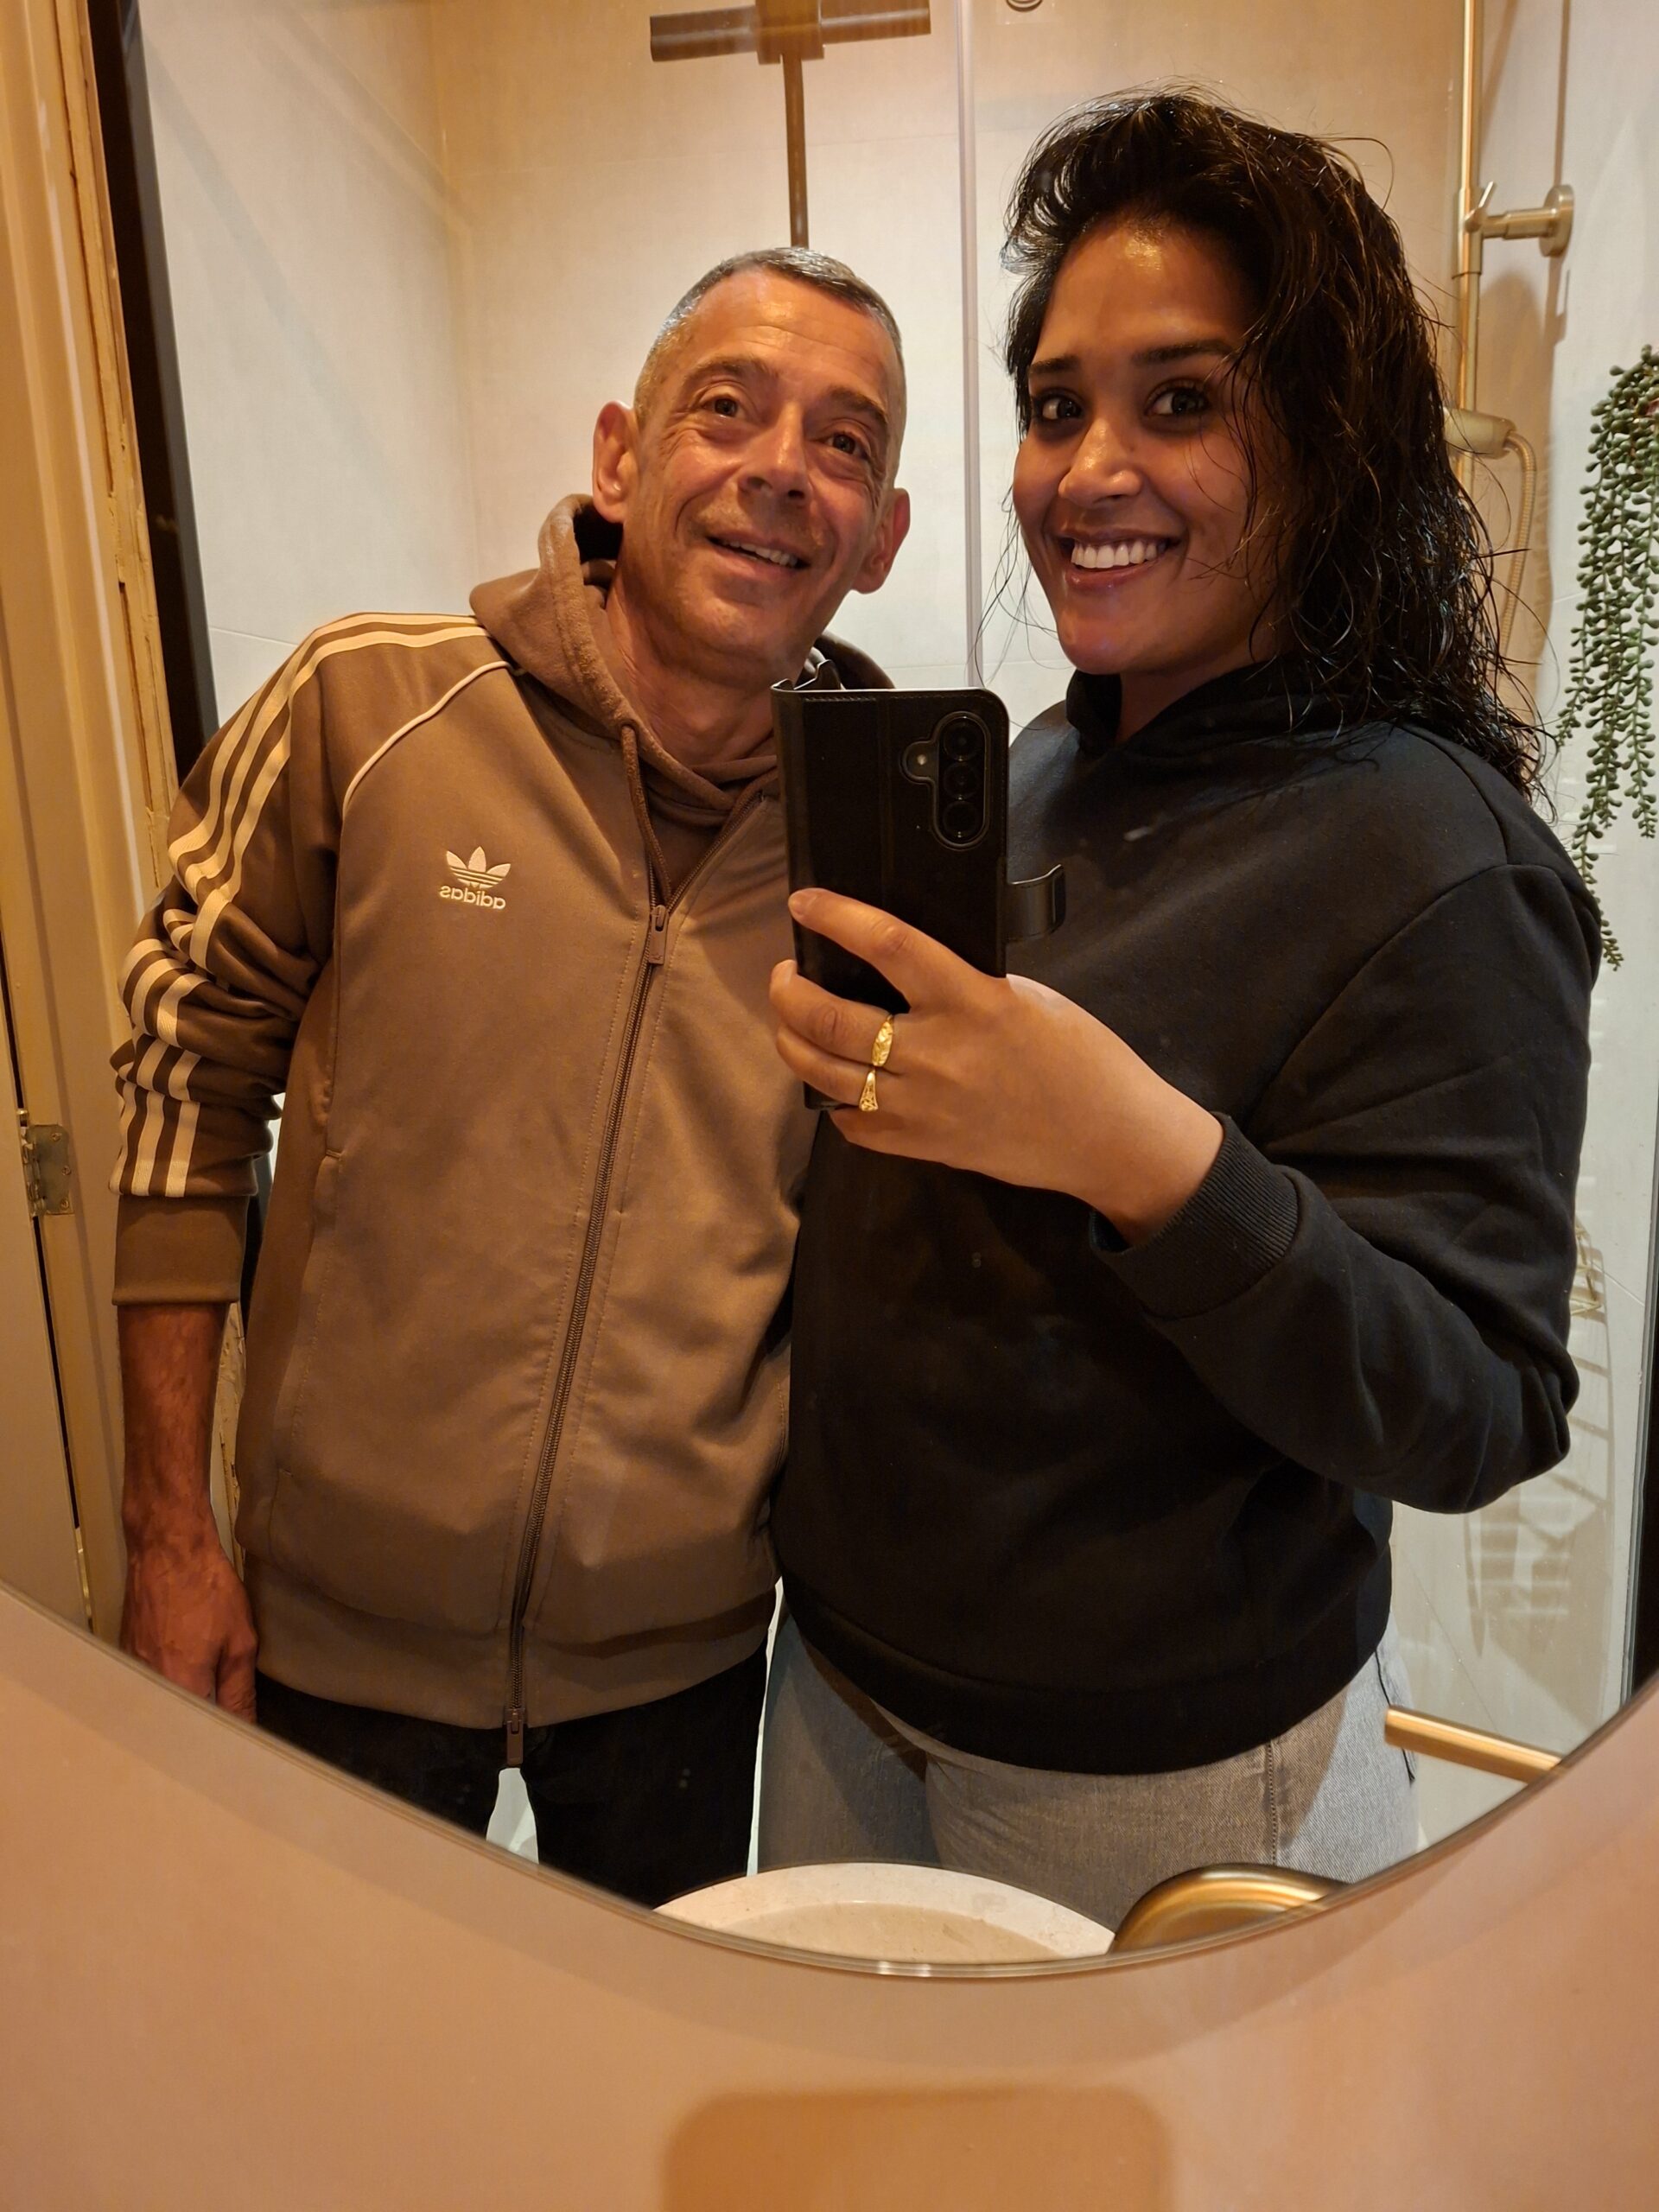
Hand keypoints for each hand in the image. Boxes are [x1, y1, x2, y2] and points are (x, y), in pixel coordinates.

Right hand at [121, 1516, 257, 1719]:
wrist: (168, 1549)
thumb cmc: (206, 1589)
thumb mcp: (239, 1642)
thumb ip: (240, 1691)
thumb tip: (245, 1727)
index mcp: (180, 1686)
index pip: (202, 1733)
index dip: (223, 1737)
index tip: (239, 1736)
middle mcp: (149, 1684)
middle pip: (177, 1722)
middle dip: (203, 1722)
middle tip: (227, 1708)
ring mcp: (133, 1670)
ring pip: (163, 1703)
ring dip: (185, 1701)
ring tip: (205, 1680)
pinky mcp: (125, 1656)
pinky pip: (150, 1683)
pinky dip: (168, 1682)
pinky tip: (184, 1664)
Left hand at [772, 888, 1222, 1241]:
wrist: (1108, 1137)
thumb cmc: (1079, 1057)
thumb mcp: (1026, 996)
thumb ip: (962, 982)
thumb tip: (901, 966)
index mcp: (973, 1001)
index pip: (887, 945)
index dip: (835, 918)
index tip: (805, 903)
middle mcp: (938, 1054)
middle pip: (831, 1019)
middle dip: (790, 992)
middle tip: (787, 975)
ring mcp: (924, 1106)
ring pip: (823, 1073)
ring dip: (793, 1041)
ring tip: (792, 1021)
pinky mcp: (921, 1146)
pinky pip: (850, 1122)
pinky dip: (831, 1097)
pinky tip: (835, 1079)